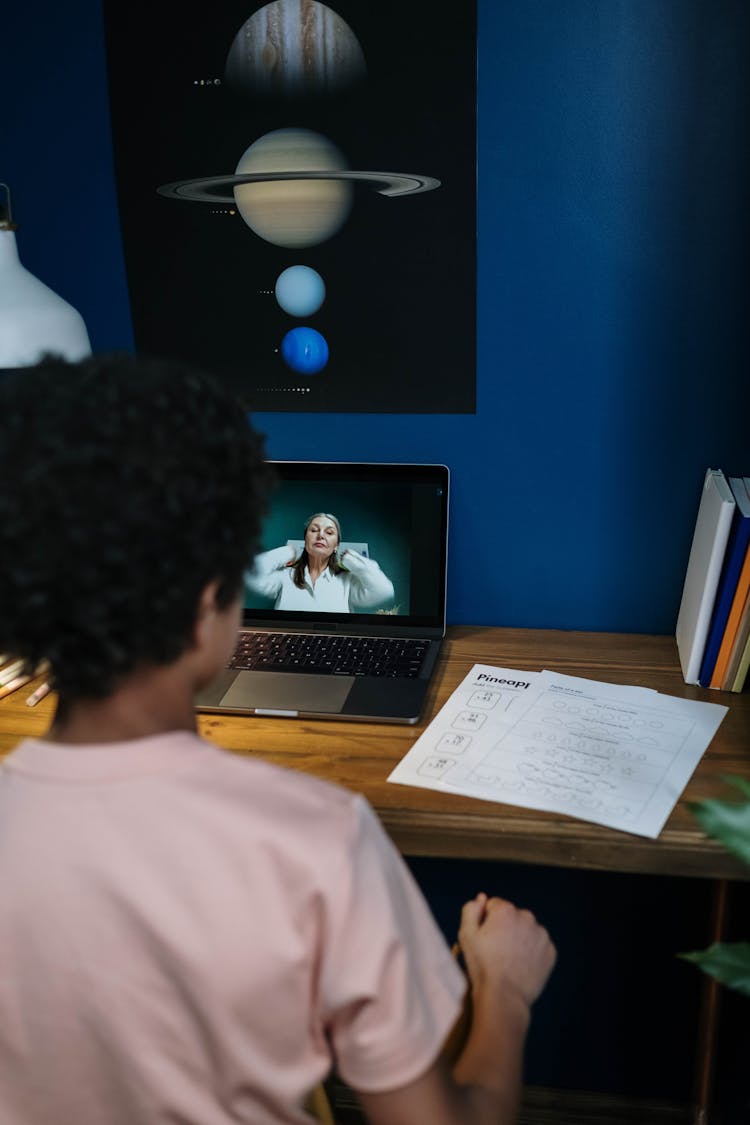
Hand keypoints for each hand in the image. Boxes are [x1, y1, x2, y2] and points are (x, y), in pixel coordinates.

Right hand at [458, 893, 555, 1009]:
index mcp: (506, 910)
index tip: (485, 939)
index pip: (494, 906)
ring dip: (519, 939)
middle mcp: (527, 917)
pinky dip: (531, 952)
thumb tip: (481, 898)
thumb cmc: (482, 965)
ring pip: (527, 931)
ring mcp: (541, 935)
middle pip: (512, 917)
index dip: (486, 921)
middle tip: (496, 951)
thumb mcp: (466, 935)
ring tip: (509, 960)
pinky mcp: (551, 952)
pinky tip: (521, 965)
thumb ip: (471, 910)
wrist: (504, 996)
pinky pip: (539, 946)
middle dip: (505, 928)